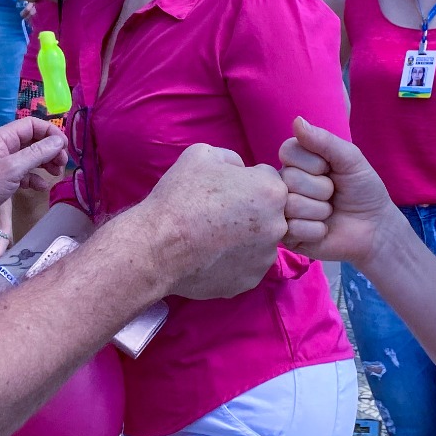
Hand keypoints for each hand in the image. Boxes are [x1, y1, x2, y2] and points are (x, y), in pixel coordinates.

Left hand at [0, 118, 65, 221]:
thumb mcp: (13, 168)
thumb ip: (37, 153)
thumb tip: (58, 141)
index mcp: (2, 137)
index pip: (32, 125)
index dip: (50, 133)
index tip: (64, 147)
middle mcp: (2, 147)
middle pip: (33, 140)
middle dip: (50, 150)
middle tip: (62, 163)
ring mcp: (1, 163)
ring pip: (29, 157)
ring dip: (44, 163)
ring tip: (56, 173)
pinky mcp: (1, 179)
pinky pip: (22, 173)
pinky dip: (33, 178)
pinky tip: (41, 186)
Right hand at [135, 143, 287, 301]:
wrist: (158, 246)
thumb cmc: (180, 196)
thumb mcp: (202, 155)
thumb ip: (232, 158)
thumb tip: (240, 169)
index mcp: (271, 191)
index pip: (269, 179)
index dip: (245, 181)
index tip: (224, 190)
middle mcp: (277, 225)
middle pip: (270, 212)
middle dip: (250, 211)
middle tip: (218, 213)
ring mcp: (265, 257)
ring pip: (260, 240)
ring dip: (244, 237)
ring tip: (212, 236)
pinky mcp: (251, 280)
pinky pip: (248, 264)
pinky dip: (235, 260)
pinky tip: (211, 254)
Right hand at [279, 117, 397, 264]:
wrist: (375, 228)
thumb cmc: (363, 190)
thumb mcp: (350, 159)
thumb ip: (325, 140)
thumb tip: (297, 120)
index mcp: (296, 163)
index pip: (288, 151)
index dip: (314, 163)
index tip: (330, 170)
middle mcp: (285, 185)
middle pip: (289, 178)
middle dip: (321, 188)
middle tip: (333, 195)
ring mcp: (284, 211)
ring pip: (291, 204)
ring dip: (320, 210)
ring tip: (329, 212)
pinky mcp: (287, 236)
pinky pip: (293, 229)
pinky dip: (316, 230)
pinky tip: (324, 230)